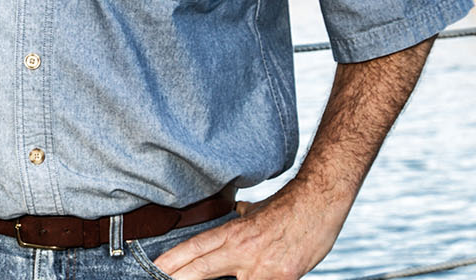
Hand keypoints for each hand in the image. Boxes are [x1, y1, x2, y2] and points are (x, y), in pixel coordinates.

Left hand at [151, 180, 345, 279]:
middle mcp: (243, 252)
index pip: (195, 248)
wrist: (319, 203)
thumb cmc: (288, 207)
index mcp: (233, 233)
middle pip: (202, 269)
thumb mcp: (255, 211)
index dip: (173, 259)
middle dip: (178, 277)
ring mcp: (262, 268)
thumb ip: (240, 218)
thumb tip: (232, 213)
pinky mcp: (283, 279)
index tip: (156, 267)